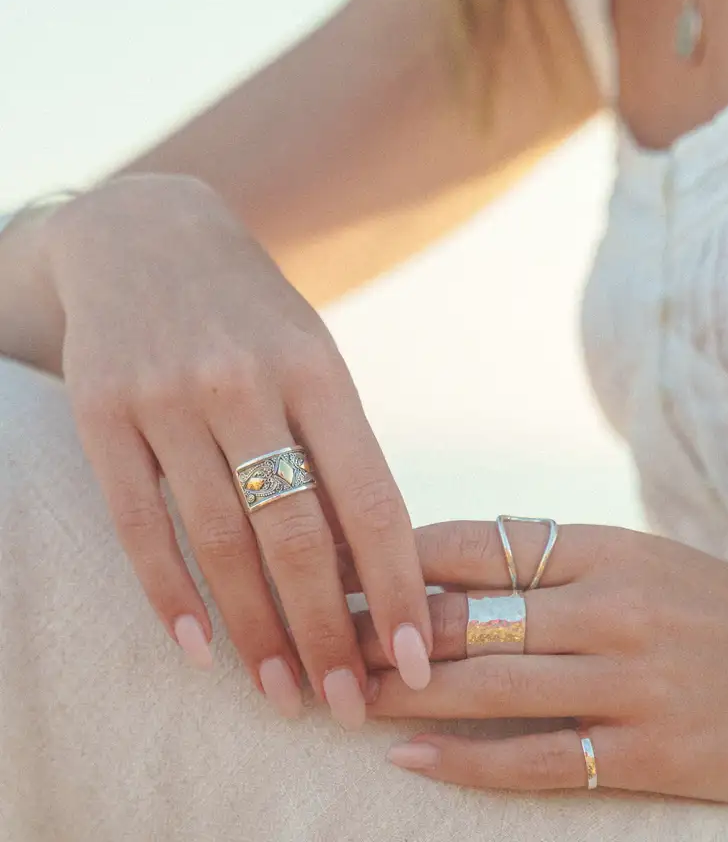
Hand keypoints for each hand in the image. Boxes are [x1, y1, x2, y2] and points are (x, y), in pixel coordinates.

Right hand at [44, 174, 431, 726]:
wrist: (145, 232)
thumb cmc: (251, 310)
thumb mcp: (310, 355)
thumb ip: (334, 447)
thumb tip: (365, 563)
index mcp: (315, 367)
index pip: (368, 497)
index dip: (396, 587)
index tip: (417, 658)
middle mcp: (242, 381)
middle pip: (293, 533)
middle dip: (326, 631)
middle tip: (346, 704)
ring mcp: (166, 397)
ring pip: (217, 541)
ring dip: (253, 630)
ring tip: (282, 692)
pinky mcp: (101, 412)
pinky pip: (137, 522)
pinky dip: (169, 594)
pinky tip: (198, 648)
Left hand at [347, 519, 727, 800]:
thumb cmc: (704, 605)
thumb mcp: (634, 556)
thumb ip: (548, 558)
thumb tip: (444, 560)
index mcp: (601, 548)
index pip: (470, 544)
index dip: (390, 555)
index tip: (333, 564)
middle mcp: (609, 607)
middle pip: (465, 615)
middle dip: (378, 627)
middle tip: (313, 634)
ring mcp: (628, 682)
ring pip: (487, 685)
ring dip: (400, 692)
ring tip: (338, 693)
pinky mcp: (647, 753)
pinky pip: (537, 757)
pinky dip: (465, 759)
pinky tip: (408, 758)